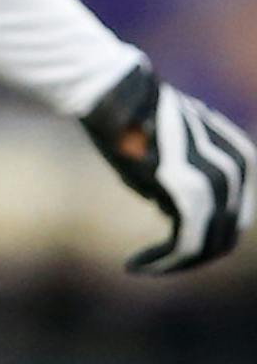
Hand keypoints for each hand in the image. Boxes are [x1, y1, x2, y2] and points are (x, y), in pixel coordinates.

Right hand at [84, 60, 255, 274]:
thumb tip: (170, 212)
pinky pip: (185, 245)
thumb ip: (183, 183)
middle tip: (153, 263)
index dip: (201, 239)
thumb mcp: (173, 154)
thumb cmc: (136, 122)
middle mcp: (239, 173)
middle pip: (223, 238)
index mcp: (244, 160)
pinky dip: (162, 263)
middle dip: (188, 257)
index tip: (165, 247)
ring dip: (172, 263)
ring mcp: (219, 185)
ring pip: (204, 247)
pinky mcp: (192, 198)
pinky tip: (135, 264)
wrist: (120, 99)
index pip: (231, 218)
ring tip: (139, 264)